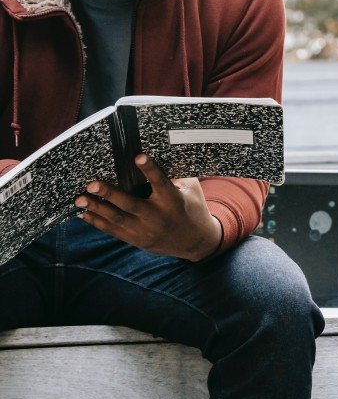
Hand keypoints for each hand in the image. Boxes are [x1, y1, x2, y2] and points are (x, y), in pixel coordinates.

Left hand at [75, 154, 221, 260]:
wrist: (195, 242)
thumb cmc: (193, 208)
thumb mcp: (191, 190)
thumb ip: (175, 176)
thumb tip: (154, 157)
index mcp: (173, 201)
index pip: (161, 182)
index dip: (150, 169)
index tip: (138, 156)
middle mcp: (158, 217)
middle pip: (131, 205)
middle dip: (110, 194)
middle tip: (92, 184)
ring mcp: (145, 230)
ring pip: (118, 219)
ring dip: (97, 208)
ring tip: (79, 199)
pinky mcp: (137, 239)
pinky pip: (114, 230)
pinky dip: (97, 222)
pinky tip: (83, 213)